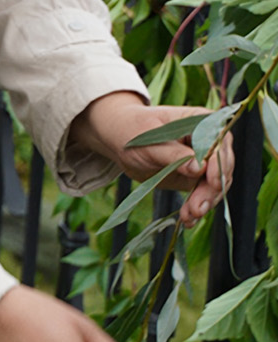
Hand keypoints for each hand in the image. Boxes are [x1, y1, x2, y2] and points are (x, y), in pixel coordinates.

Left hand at [70, 91, 233, 226]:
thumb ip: (173, 155)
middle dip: (211, 191)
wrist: (120, 139)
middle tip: (196, 209)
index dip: (218, 166)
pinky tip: (188, 220)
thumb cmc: (132, 130)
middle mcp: (211, 141)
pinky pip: (204, 194)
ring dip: (204, 202)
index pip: (219, 146)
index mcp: (202, 122)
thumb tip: (199, 168)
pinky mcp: (197, 177)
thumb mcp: (148, 142)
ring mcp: (206, 161)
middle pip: (221, 169)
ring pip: (215, 185)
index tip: (212, 184)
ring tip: (189, 217)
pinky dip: (197, 207)